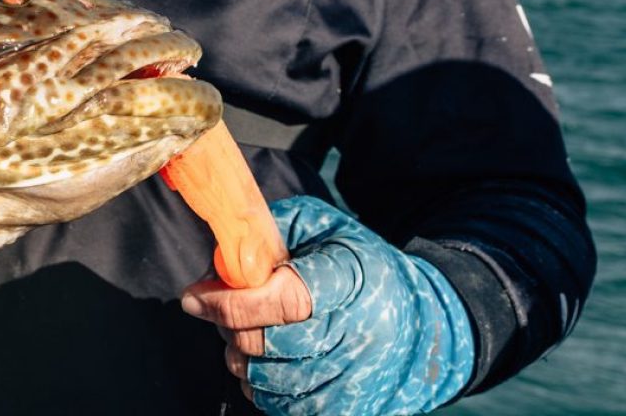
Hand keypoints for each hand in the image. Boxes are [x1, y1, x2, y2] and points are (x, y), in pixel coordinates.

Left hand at [180, 195, 474, 415]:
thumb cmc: (362, 267)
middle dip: (228, 328)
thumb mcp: (322, 227)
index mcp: (352, 279)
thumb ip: (266, 233)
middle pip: (267, 344)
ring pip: (269, 382)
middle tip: (219, 312)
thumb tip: (216, 264)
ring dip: (241, 360)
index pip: (283, 299)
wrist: (431, 325)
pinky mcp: (354, 409)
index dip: (230, 301)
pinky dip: (263, 390)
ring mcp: (359, 378)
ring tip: (247, 336)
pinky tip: (269, 366)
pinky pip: (286, 409)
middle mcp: (359, 333)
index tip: (195, 296)